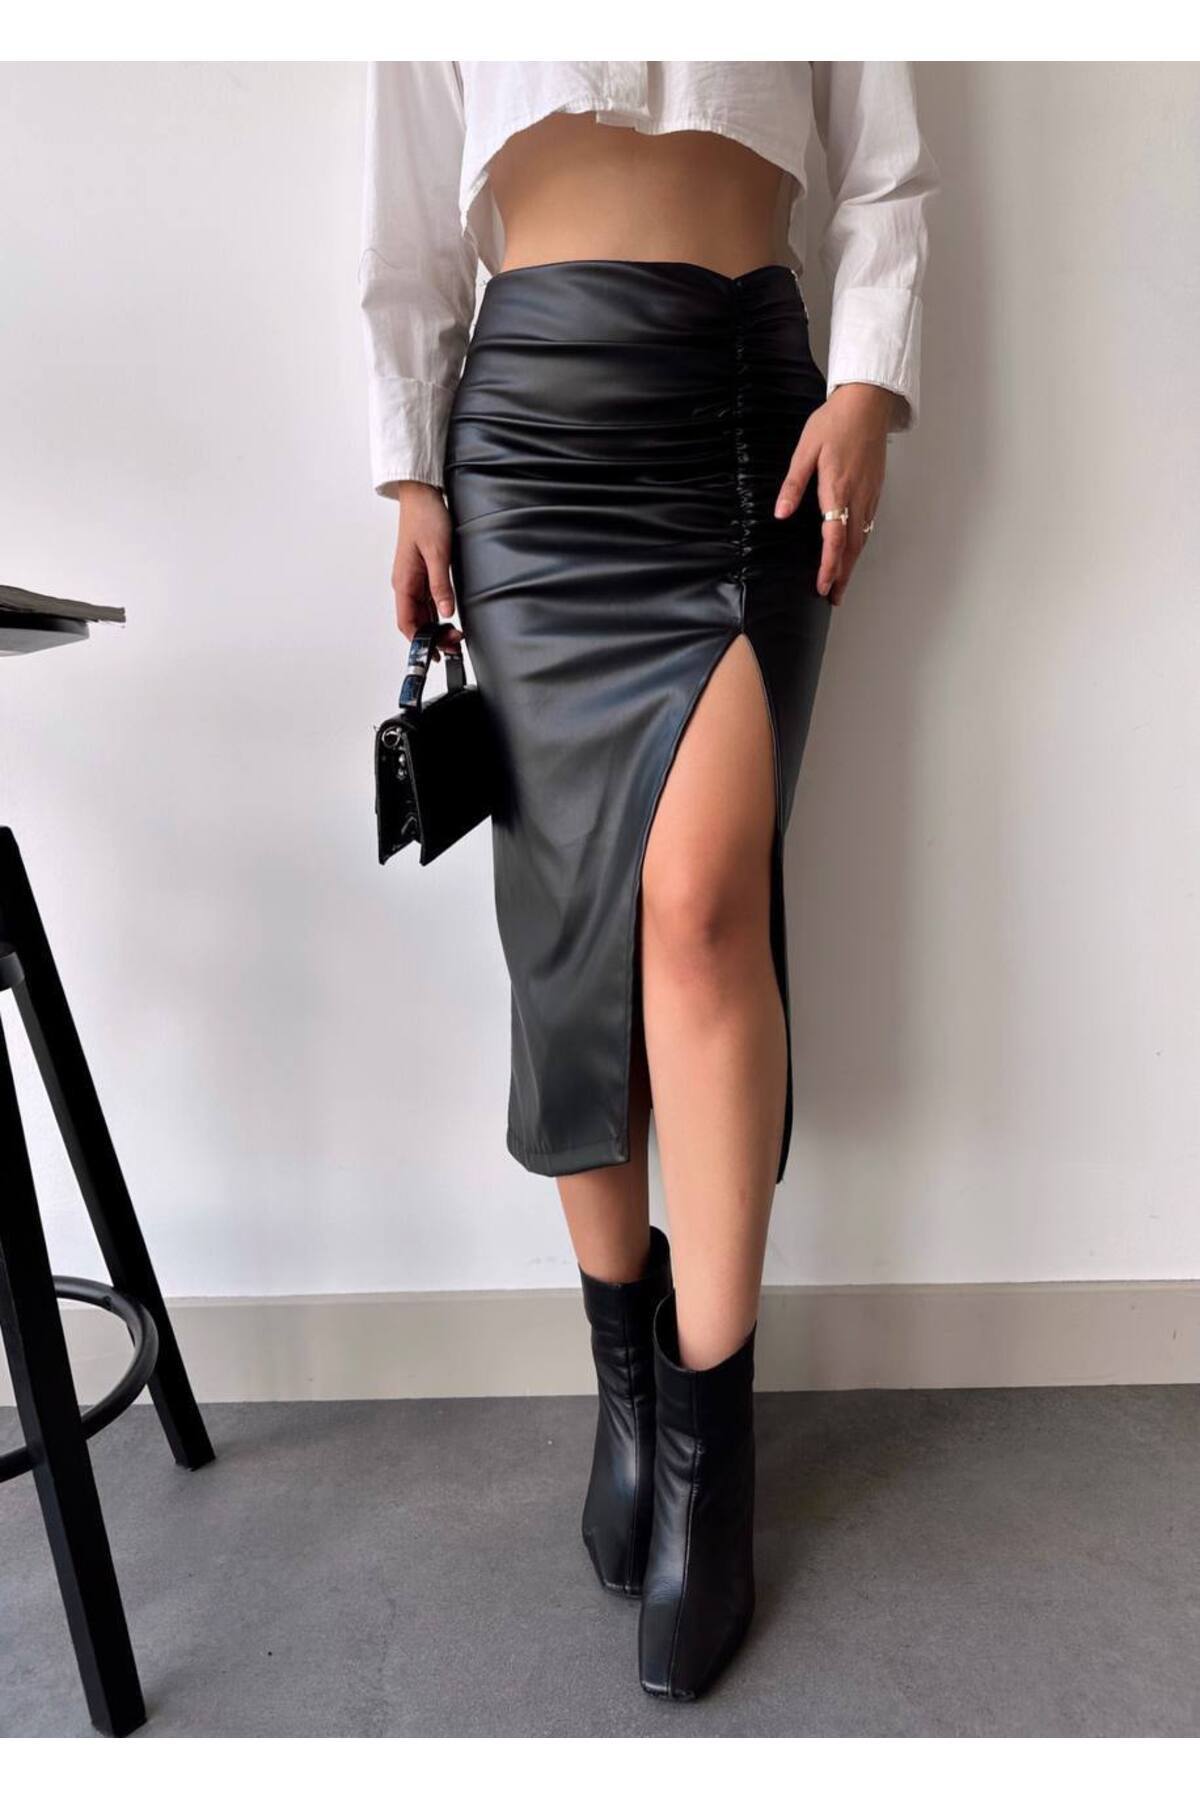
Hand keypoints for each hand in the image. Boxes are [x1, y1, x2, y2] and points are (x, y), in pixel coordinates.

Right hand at [390, 480, 463, 658]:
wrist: (422, 495)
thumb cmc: (426, 518)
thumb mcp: (438, 552)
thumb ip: (441, 584)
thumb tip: (446, 612)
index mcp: (404, 582)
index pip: (407, 623)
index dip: (420, 642)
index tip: (436, 653)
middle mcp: (405, 584)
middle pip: (415, 621)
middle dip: (432, 638)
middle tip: (454, 646)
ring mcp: (413, 579)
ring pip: (422, 613)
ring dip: (435, 627)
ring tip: (455, 638)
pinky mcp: (421, 573)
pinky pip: (427, 601)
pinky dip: (437, 614)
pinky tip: (449, 619)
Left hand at [772, 383, 893, 605]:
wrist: (867, 402)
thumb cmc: (835, 422)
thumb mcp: (806, 450)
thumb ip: (793, 483)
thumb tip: (781, 513)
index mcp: (838, 489)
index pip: (834, 539)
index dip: (829, 567)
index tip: (822, 586)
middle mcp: (858, 497)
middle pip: (852, 547)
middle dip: (842, 576)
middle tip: (833, 598)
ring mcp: (870, 494)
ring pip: (862, 538)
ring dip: (852, 564)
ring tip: (841, 584)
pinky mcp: (875, 489)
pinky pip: (868, 525)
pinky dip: (859, 545)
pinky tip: (852, 551)